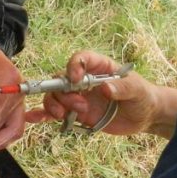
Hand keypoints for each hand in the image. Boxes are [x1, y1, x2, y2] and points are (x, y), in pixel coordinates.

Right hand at [24, 51, 176, 138]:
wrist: (144, 116)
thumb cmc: (142, 96)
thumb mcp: (137, 90)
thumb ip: (122, 87)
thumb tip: (105, 88)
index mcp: (98, 67)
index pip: (80, 59)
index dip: (73, 66)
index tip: (75, 79)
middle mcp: (84, 80)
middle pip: (61, 79)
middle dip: (63, 93)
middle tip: (79, 106)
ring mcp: (78, 97)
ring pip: (55, 96)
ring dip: (54, 105)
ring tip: (65, 116)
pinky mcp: (76, 113)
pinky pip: (55, 113)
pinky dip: (42, 115)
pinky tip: (32, 118)